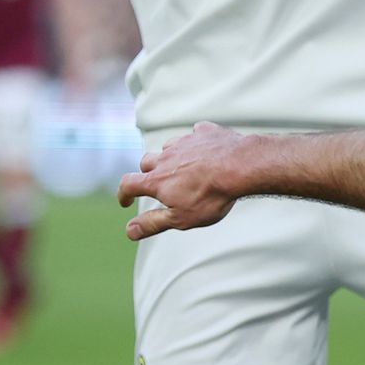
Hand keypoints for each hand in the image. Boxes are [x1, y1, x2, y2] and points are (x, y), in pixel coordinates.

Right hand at [116, 121, 271, 241]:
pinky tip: (204, 149)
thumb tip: (129, 231)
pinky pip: (195, 134)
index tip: (126, 201)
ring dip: (171, 156)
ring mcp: (186, 142)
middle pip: (146, 161)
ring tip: (183, 167)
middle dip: (147, 172)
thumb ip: (154, 223)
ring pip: (169, 146)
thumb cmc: (211, 196)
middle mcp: (166, 157)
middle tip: (156, 183)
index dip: (124, 193)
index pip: (129, 184)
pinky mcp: (205, 133)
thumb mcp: (181, 218)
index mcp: (158, 180)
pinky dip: (195, 142)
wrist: (240, 166)